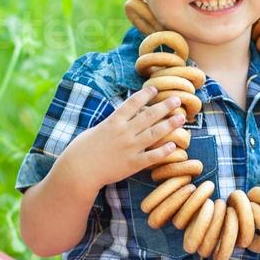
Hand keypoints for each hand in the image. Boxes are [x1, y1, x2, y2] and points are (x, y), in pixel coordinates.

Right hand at [62, 85, 187, 190]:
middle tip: (177, 99)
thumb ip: (111, 124)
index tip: (155, 89)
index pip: (132, 103)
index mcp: (113, 122)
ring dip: (169, 125)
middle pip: (148, 116)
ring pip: (154, 134)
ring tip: (181, 118)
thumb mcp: (96, 130)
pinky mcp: (132, 164)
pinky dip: (164, 151)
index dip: (145, 95)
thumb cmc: (81, 150)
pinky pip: (151, 156)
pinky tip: (174, 145)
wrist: (78, 171)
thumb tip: (121, 117)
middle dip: (164, 106)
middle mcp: (124, 132)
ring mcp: (129, 148)